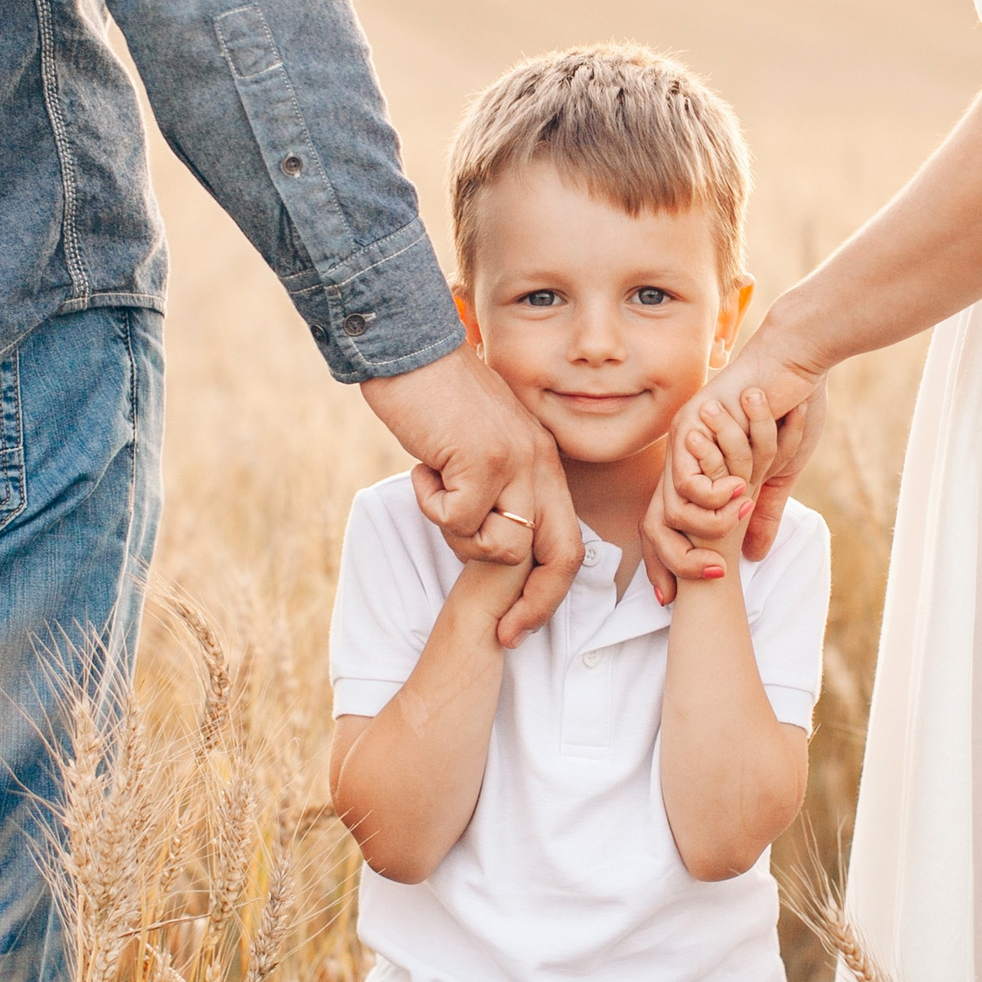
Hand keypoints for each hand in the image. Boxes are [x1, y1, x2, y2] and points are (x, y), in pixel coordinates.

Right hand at [362, 348, 583, 644]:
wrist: (410, 348)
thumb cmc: (435, 398)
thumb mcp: (479, 444)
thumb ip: (494, 488)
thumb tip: (492, 545)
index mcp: (544, 463)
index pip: (570, 543)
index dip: (550, 592)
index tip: (519, 624)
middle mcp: (541, 464)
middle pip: (562, 557)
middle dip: (535, 606)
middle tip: (505, 633)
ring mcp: (516, 462)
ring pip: (502, 547)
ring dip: (459, 536)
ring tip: (437, 491)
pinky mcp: (483, 460)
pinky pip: (458, 520)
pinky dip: (429, 503)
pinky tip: (422, 467)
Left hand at [643, 333, 825, 601]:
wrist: (794, 363)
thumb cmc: (789, 408)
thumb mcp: (776, 472)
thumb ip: (763, 511)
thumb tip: (757, 554)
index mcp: (698, 467)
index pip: (668, 524)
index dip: (666, 564)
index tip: (671, 600)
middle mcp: (681, 457)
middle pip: (654, 524)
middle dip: (662, 566)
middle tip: (672, 599)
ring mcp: (681, 443)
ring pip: (668, 509)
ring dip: (701, 533)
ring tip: (729, 541)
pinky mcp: (691, 427)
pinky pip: (686, 481)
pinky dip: (710, 500)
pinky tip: (738, 498)